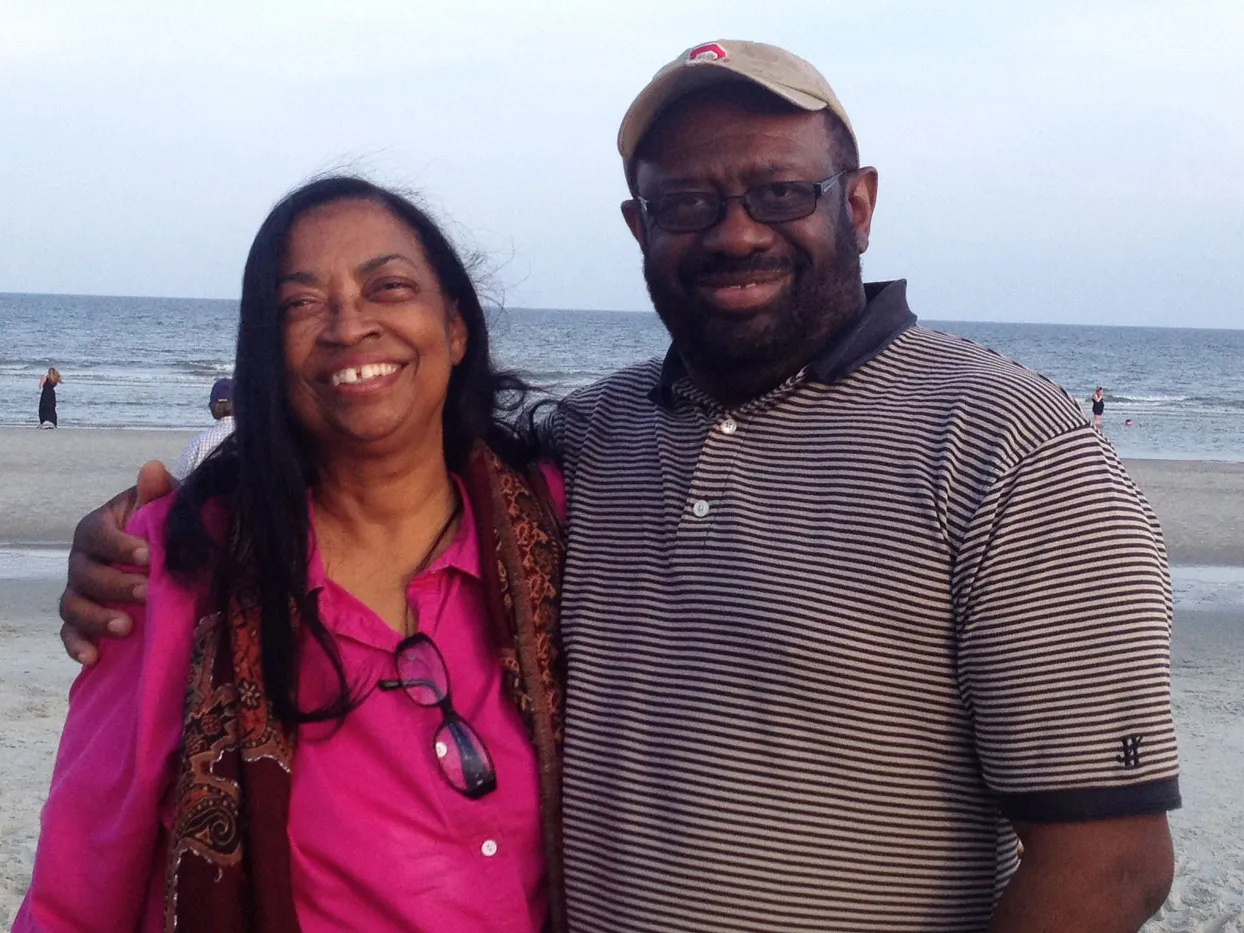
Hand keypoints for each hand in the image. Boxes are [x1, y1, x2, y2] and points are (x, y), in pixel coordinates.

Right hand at [59, 461, 176, 663]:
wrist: (169, 559)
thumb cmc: (165, 530)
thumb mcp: (167, 509)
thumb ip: (159, 493)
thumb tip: (152, 469)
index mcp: (100, 528)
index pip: (96, 533)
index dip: (118, 544)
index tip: (148, 555)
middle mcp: (83, 560)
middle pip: (84, 573)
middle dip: (115, 584)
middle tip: (146, 592)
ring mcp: (80, 591)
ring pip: (73, 605)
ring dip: (96, 618)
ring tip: (126, 627)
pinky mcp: (83, 620)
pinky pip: (70, 634)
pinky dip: (78, 645)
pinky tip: (93, 657)